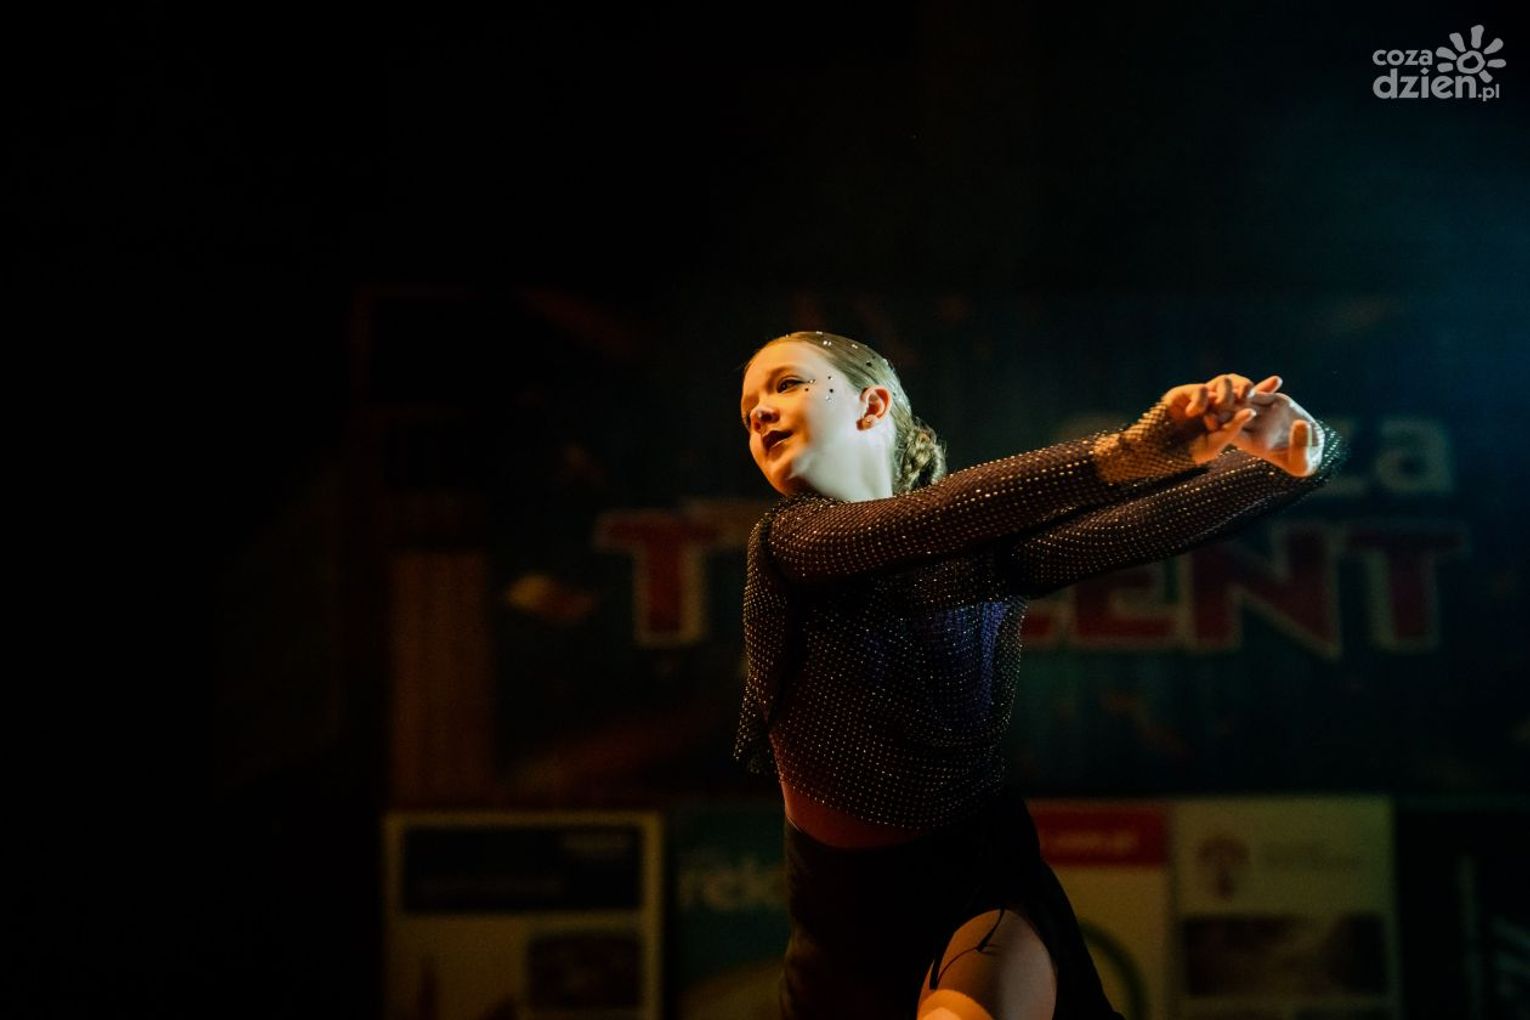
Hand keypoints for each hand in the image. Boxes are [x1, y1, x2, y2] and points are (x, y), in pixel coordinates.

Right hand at [1160, 380, 1259, 464]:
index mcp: (1226, 416)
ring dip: (1226, 392)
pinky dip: (1201, 400)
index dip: (1263, 389)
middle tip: (1249, 393)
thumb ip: (1233, 429)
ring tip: (1222, 406)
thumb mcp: (1215, 444)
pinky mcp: (1183, 393)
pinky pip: (1200, 389)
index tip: (1277, 381)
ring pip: (1221, 382)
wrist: (1156, 452)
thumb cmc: (1187, 454)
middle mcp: (1215, 404)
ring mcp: (1200, 397)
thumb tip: (1251, 410)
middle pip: (1237, 385)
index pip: (1248, 399)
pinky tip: (1194, 413)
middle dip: (1246, 386)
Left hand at [1203, 373, 1325, 476]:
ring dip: (1242, 391)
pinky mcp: (1276, 402)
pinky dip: (1269, 385)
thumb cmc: (1304, 462)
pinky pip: (1268, 392)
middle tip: (1214, 394)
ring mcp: (1264, 413)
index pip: (1233, 433)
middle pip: (1234, 414)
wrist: (1313, 447)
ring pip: (1247, 399)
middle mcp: (1255, 427)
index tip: (1212, 415)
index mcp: (1254, 443)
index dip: (1221, 425)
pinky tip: (1275, 380)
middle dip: (1223, 404)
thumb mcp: (1301, 462)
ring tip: (1241, 384)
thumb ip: (1300, 446)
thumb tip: (1300, 425)